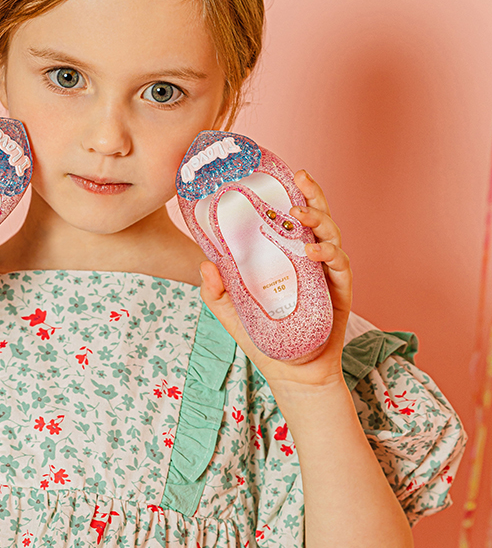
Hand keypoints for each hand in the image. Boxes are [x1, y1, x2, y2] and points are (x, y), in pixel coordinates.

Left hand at [197, 169, 352, 402]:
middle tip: (300, 179)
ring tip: (301, 217)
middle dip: (312, 195)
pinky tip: (315, 252)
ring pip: (332, 235)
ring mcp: (328, 275)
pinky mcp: (340, 292)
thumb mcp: (233, 314)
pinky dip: (331, 254)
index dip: (292, 193)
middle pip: (318, 217)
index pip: (292, 218)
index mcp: (289, 257)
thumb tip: (205, 264)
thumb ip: (217, 292)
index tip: (284, 172)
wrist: (293, 375)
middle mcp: (312, 260)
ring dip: (319, 220)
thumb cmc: (266, 340)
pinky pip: (341, 266)